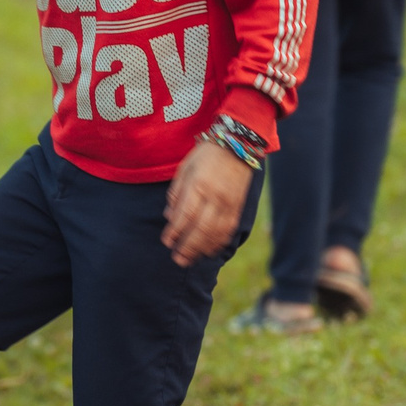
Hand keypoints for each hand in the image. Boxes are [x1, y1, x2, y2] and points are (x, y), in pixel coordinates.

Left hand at [161, 139, 251, 267]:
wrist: (238, 145)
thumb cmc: (207, 155)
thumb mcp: (185, 168)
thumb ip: (177, 193)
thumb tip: (169, 217)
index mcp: (198, 185)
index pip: (185, 215)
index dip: (175, 231)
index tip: (167, 242)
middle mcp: (215, 196)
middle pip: (200, 229)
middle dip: (187, 247)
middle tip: (177, 259)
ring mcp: (229, 203)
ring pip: (215, 233)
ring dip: (201, 249)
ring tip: (189, 260)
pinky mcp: (238, 207)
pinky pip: (228, 230)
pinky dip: (218, 243)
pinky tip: (209, 251)